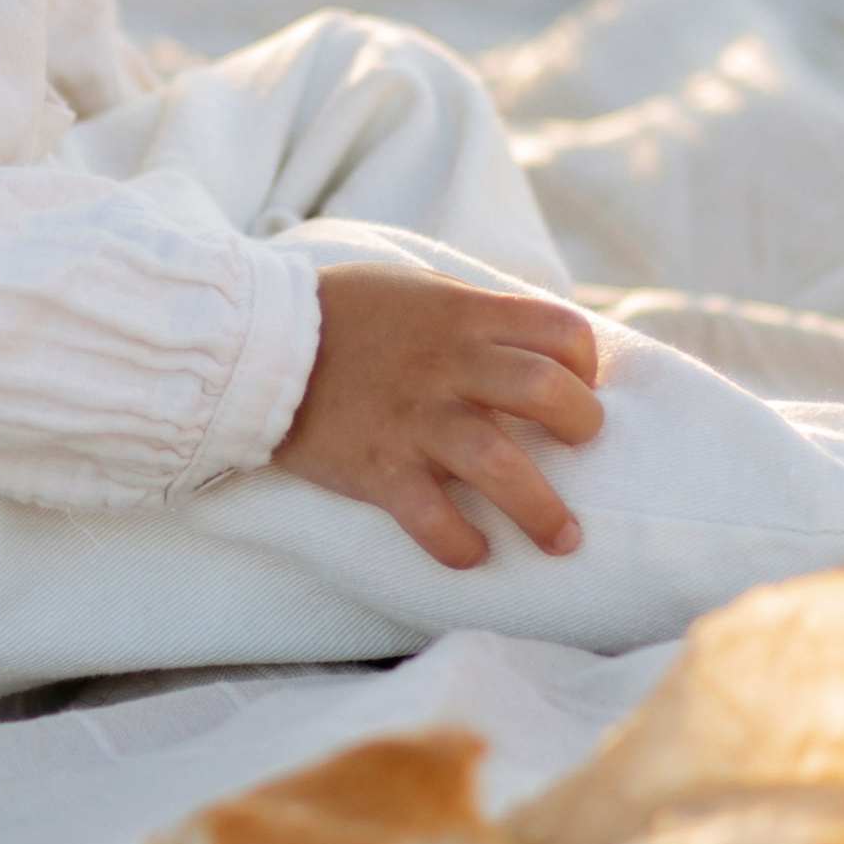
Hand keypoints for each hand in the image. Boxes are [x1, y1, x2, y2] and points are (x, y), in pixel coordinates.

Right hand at [272, 265, 602, 566]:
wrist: (258, 340)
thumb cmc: (345, 313)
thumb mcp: (417, 289)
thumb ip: (472, 315)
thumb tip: (529, 344)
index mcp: (463, 315)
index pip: (559, 330)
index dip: (585, 362)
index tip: (578, 386)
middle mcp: (448, 364)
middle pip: (547, 392)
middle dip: (582, 426)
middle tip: (580, 449)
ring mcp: (414, 418)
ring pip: (501, 464)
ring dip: (542, 510)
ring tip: (561, 539)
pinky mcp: (378, 467)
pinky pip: (433, 519)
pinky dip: (460, 546)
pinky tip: (471, 554)